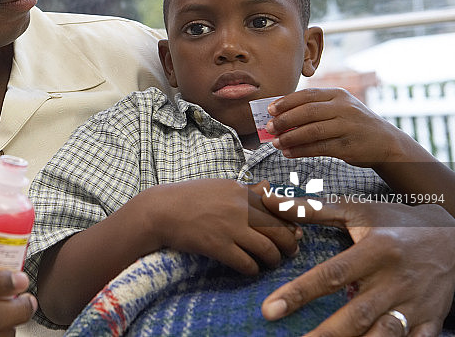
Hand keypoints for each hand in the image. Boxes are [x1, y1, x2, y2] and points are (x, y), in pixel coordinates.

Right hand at [148, 179, 300, 274]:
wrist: (160, 211)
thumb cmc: (189, 197)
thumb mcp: (220, 186)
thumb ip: (247, 189)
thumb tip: (270, 187)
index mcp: (242, 192)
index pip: (278, 209)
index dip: (290, 223)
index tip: (294, 232)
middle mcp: (240, 208)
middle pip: (279, 230)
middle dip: (289, 245)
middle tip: (291, 252)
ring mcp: (230, 228)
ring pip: (268, 249)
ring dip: (274, 260)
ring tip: (273, 263)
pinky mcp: (219, 246)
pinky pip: (247, 263)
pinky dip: (253, 269)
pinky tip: (251, 269)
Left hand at [261, 192, 454, 335]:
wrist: (451, 236)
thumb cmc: (393, 222)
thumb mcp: (355, 210)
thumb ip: (310, 209)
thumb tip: (268, 200)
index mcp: (376, 250)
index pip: (332, 275)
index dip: (299, 294)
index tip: (270, 310)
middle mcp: (396, 279)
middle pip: (356, 314)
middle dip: (324, 334)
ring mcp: (415, 303)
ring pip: (384, 335)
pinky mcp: (431, 320)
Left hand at [266, 88, 414, 167]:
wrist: (387, 143)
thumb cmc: (354, 124)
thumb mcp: (340, 108)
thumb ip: (315, 108)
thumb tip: (279, 116)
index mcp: (338, 95)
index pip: (307, 95)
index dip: (285, 102)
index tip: (269, 110)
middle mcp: (343, 108)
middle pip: (307, 112)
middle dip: (284, 120)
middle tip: (268, 127)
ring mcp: (347, 127)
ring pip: (312, 131)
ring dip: (289, 137)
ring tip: (275, 142)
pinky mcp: (348, 146)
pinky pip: (318, 148)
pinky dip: (300, 151)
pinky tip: (288, 153)